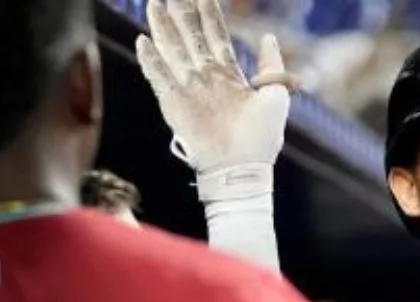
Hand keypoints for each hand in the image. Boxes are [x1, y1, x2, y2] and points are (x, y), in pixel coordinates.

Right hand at [136, 0, 293, 200]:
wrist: (245, 167)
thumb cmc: (263, 136)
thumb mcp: (276, 95)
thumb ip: (271, 66)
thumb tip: (268, 36)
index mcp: (228, 74)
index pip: (215, 36)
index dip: (208, 14)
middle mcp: (206, 78)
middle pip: (190, 37)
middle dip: (181, 13)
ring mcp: (189, 89)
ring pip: (172, 51)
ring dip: (163, 28)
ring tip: (154, 4)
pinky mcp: (174, 104)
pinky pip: (159, 78)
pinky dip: (151, 60)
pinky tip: (143, 41)